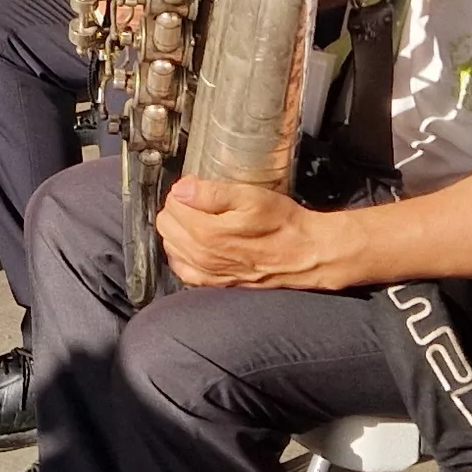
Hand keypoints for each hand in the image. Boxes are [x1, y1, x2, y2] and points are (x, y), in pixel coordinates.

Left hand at [156, 179, 339, 289]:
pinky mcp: (214, 283)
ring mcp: (207, 273)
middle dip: (179, 208)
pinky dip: (183, 253)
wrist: (305, 254)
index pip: (173, 204)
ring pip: (170, 246)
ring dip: (179, 230)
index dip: (184, 190)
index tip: (198, 187)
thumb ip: (211, 193)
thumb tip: (182, 189)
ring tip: (200, 219)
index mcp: (207, 233)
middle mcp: (202, 257)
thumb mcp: (251, 197)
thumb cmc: (283, 226)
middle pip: (166, 225)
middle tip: (199, 201)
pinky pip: (182, 268)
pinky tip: (196, 244)